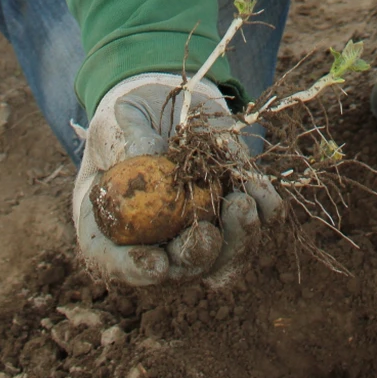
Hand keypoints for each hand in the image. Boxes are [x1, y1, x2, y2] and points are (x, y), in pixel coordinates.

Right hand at [72, 73, 282, 286]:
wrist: (173, 107)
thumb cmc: (130, 119)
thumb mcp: (118, 119)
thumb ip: (128, 136)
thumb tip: (148, 153)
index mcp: (112, 226)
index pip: (113, 261)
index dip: (134, 270)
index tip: (155, 265)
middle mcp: (159, 240)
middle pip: (179, 269)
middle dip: (197, 259)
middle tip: (207, 237)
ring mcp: (203, 229)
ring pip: (227, 257)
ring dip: (238, 240)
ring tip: (241, 203)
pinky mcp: (237, 209)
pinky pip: (260, 221)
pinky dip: (264, 210)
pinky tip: (257, 188)